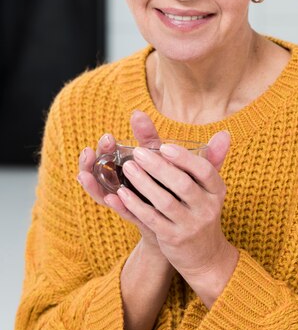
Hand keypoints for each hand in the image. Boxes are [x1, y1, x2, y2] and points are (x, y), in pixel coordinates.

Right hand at [76, 111, 163, 255]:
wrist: (182, 210)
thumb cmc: (165, 178)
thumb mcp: (156, 155)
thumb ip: (147, 136)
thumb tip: (137, 112)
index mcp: (121, 167)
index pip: (103, 155)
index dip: (102, 148)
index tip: (107, 137)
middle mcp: (118, 184)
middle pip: (96, 172)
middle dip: (92, 162)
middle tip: (92, 151)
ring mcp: (125, 201)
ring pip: (101, 193)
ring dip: (92, 183)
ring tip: (84, 175)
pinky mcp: (138, 216)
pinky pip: (123, 211)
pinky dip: (116, 205)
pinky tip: (111, 198)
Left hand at [114, 128, 238, 306]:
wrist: (205, 256)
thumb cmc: (202, 211)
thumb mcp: (210, 189)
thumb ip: (212, 159)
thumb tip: (224, 133)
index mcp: (217, 191)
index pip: (205, 171)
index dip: (184, 159)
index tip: (164, 146)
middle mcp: (207, 208)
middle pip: (182, 185)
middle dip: (159, 167)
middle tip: (138, 152)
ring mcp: (190, 225)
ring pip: (165, 202)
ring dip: (144, 183)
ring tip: (128, 168)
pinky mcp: (173, 239)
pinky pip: (152, 219)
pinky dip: (135, 206)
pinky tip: (121, 194)